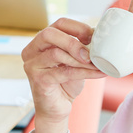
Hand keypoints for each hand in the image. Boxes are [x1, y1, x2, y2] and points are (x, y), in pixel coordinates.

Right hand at [21, 18, 104, 132]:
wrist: (57, 108)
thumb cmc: (65, 83)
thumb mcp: (73, 60)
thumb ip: (80, 47)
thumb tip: (100, 35)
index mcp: (40, 41)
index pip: (58, 24)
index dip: (78, 27)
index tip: (94, 36)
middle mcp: (31, 51)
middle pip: (50, 34)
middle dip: (73, 42)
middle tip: (90, 52)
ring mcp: (32, 66)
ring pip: (56, 53)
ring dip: (80, 60)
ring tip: (97, 64)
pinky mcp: (38, 80)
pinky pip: (64, 72)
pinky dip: (84, 72)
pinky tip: (99, 74)